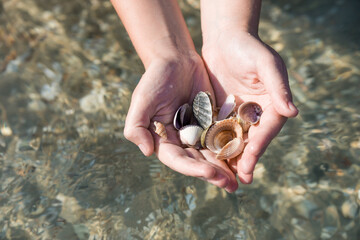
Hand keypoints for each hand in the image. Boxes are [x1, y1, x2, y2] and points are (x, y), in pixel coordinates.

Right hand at [124, 54, 237, 191]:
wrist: (176, 59)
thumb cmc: (155, 79)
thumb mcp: (142, 100)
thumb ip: (137, 126)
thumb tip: (147, 152)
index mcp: (164, 140)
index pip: (178, 160)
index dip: (193, 168)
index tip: (210, 173)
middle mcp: (181, 141)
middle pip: (197, 162)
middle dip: (213, 174)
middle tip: (230, 185)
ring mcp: (198, 133)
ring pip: (212, 154)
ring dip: (225, 168)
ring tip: (239, 180)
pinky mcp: (212, 123)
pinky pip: (223, 138)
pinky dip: (232, 148)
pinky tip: (244, 156)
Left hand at [202, 30, 297, 183]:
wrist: (225, 39)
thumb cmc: (249, 48)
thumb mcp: (266, 64)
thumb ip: (278, 87)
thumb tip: (292, 113)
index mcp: (272, 105)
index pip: (267, 130)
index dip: (259, 146)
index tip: (251, 161)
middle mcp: (256, 113)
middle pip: (252, 140)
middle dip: (246, 159)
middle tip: (240, 180)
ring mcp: (238, 114)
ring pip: (235, 140)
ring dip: (231, 158)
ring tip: (224, 177)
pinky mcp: (221, 112)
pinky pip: (218, 131)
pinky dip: (215, 145)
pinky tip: (208, 158)